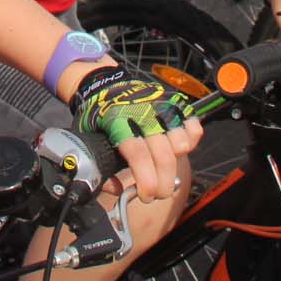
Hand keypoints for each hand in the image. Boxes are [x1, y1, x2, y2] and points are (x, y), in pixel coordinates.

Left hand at [70, 63, 200, 201]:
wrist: (105, 85)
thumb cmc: (97, 115)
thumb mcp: (87, 137)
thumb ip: (99, 165)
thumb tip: (116, 190)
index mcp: (118, 122)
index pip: (138, 155)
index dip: (146, 180)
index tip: (145, 196)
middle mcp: (143, 113)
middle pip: (163, 156)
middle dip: (163, 184)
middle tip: (157, 194)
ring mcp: (161, 107)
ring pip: (180, 143)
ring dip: (175, 166)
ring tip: (164, 173)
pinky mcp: (174, 104)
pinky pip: (193, 126)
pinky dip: (191, 142)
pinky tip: (178, 152)